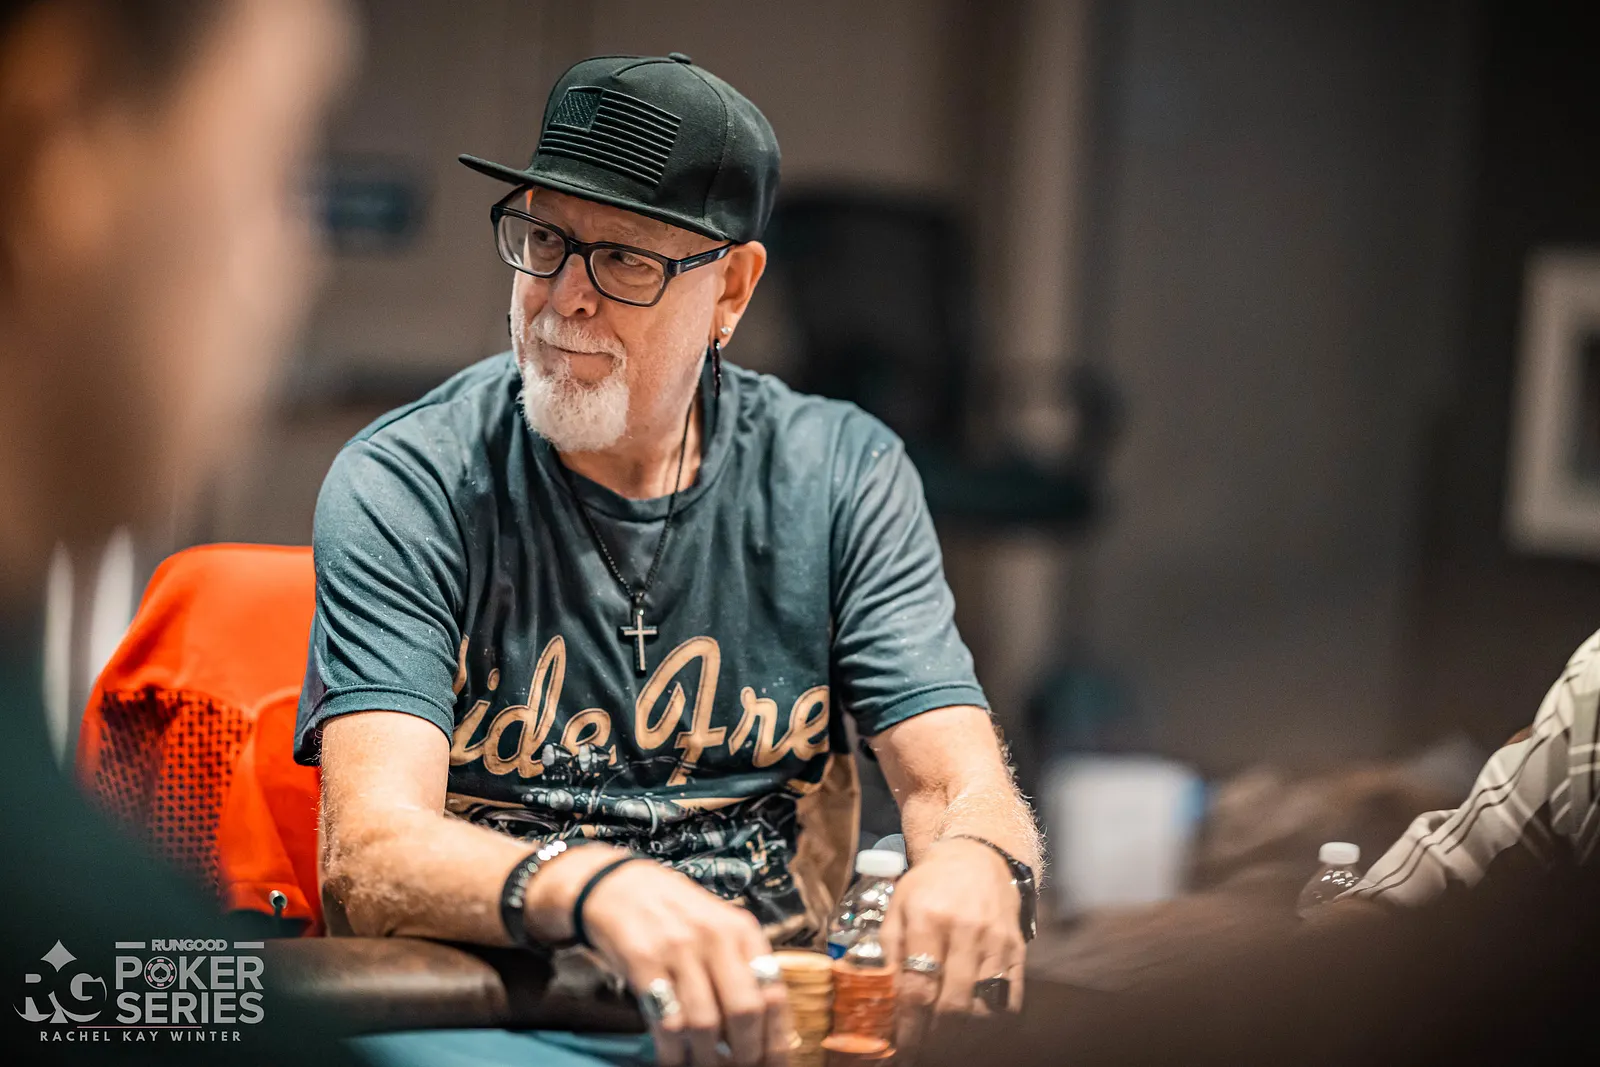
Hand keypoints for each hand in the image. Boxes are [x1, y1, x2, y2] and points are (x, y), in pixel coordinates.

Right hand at [529, 848, 791, 1066]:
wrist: (615, 885)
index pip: (773, 992)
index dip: (776, 1038)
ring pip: (705, 1024)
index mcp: (741, 930)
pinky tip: (674, 1060)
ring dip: (708, 1060)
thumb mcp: (718, 924)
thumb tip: (764, 1027)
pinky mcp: (642, 963)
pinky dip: (673, 1052)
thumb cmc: (673, 911)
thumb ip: (741, 965)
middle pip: (744, 1012)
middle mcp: (715, 937)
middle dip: (746, 1054)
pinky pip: (666, 1021)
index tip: (775, 1063)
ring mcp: (678, 949)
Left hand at [881, 838, 1025, 1052]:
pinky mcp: (1018, 951)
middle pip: (953, 1005)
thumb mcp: (897, 905)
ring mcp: (997, 942)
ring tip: (942, 1045)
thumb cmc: (930, 885)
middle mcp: (966, 929)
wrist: (978, 858)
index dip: (908, 1026)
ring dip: (961, 1038)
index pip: (918, 987)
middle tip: (919, 1053)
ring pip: (983, 1010)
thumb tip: (877, 998)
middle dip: (933, 1039)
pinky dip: (991, 1026)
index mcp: (928, 916)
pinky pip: (1011, 1002)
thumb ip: (885, 950)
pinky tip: (972, 1031)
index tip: (899, 1048)